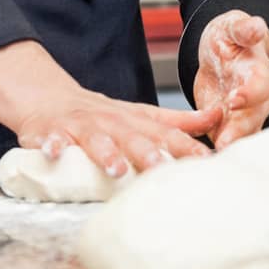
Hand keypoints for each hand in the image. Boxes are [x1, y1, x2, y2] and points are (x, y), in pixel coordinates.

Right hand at [0, 40, 221, 180]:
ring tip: (116, 170)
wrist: (50, 98)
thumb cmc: (103, 116)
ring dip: (106, 153)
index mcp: (134, 120)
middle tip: (162, 169)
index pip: (164, 132)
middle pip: (132, 136)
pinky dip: (54, 145)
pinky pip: (52, 138)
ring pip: (95, 138)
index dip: (184, 145)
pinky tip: (55, 154)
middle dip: (148, 153)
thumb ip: (178, 122)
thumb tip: (217, 117)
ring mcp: (82, 125)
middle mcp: (111, 121)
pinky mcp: (53, 131)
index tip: (205, 160)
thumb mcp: (142, 116)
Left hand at [192, 10, 268, 148]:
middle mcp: (254, 97)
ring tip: (212, 156)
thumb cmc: (230, 38)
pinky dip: (213, 149)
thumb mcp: (232, 27)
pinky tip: (198, 159)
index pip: (258, 85)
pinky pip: (222, 139)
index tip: (234, 101)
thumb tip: (257, 26)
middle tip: (224, 142)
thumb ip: (243, 28)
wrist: (222, 51)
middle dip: (239, 130)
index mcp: (258, 71)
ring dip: (227, 145)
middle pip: (252, 117)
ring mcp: (241, 113)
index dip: (248, 93)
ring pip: (239, 134)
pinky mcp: (224, 124)